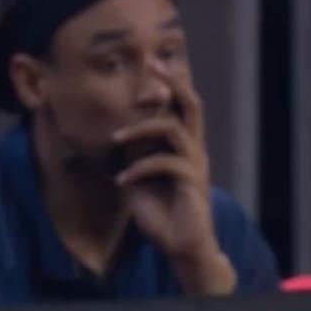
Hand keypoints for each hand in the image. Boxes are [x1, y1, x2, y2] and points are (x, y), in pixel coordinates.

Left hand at [113, 65, 234, 293]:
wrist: (183, 247)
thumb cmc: (162, 215)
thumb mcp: (139, 180)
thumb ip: (132, 157)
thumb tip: (116, 136)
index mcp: (183, 147)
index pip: (181, 108)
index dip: (170, 85)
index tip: (153, 63)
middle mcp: (194, 150)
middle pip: (191, 106)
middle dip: (173, 83)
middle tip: (153, 65)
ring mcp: (195, 164)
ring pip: (174, 129)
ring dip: (141, 128)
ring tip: (116, 136)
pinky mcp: (192, 182)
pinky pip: (166, 162)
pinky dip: (140, 168)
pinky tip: (121, 181)